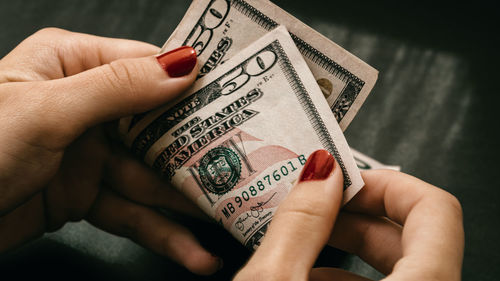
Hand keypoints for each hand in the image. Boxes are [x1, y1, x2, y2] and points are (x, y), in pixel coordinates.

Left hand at [0, 28, 221, 274]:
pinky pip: (131, 212)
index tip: (238, 103)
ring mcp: (88, 153)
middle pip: (156, 128)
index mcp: (72, 65)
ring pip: (149, 177)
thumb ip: (117, 87)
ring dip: (185, 204)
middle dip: (197, 153)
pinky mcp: (84, 195)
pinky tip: (192, 250)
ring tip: (224, 221)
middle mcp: (86, 106)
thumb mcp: (46, 109)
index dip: (192, 86)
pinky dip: (162, 232)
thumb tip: (182, 66)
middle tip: (242, 168)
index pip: (146, 68)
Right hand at [234, 150, 463, 279]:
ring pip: (396, 267)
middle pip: (412, 238)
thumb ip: (300, 221)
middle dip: (356, 213)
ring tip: (301, 236)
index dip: (386, 184)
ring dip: (346, 245)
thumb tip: (319, 170)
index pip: (435, 211)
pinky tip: (305, 273)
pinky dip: (342, 274)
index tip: (343, 181)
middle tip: (314, 202)